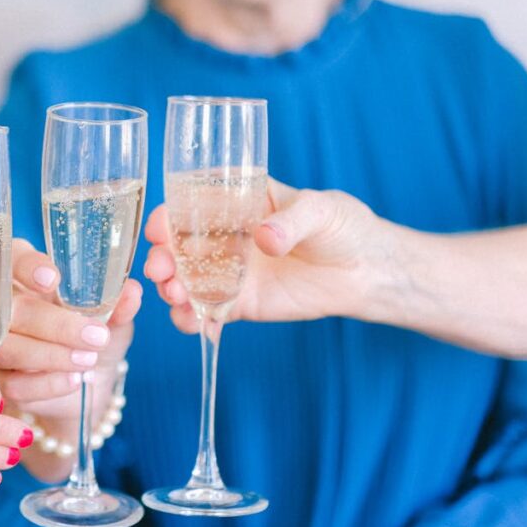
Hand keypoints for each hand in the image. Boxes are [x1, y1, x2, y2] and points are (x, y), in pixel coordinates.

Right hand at [0, 239, 141, 481]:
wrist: (90, 382)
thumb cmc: (94, 336)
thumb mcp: (113, 319)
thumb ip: (119, 305)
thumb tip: (131, 292)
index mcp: (26, 276)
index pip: (14, 259)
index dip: (28, 267)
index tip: (52, 279)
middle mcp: (4, 308)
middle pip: (13, 310)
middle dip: (55, 323)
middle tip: (96, 335)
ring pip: (9, 348)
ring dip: (51, 355)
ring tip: (88, 359)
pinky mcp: (1, 381)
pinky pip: (14, 384)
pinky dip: (46, 383)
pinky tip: (73, 381)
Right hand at [144, 179, 389, 331]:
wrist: (367, 271)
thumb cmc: (344, 226)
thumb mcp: (321, 210)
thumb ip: (291, 220)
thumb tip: (264, 238)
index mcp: (237, 203)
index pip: (192, 204)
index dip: (169, 215)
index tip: (160, 228)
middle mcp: (225, 237)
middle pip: (179, 246)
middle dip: (162, 258)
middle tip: (161, 270)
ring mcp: (229, 272)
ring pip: (185, 280)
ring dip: (171, 289)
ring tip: (176, 297)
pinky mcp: (239, 303)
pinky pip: (206, 313)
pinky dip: (192, 320)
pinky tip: (193, 324)